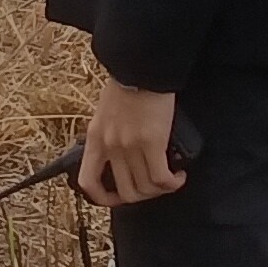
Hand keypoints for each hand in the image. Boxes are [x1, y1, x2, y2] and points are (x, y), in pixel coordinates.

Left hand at [78, 75, 187, 207]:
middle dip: (143, 196)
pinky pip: (161, 178)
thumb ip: (109, 134)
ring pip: (146, 188)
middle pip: (125, 192)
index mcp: (95, 138)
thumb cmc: (127, 85)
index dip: (103, 198)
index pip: (89, 181)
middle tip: (154, 187)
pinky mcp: (152, 143)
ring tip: (170, 181)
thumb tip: (122, 156)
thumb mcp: (105, 112)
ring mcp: (130, 146)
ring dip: (161, 190)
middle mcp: (110, 146)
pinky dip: (172, 183)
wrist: (140, 67)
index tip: (118, 197)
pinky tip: (178, 177)